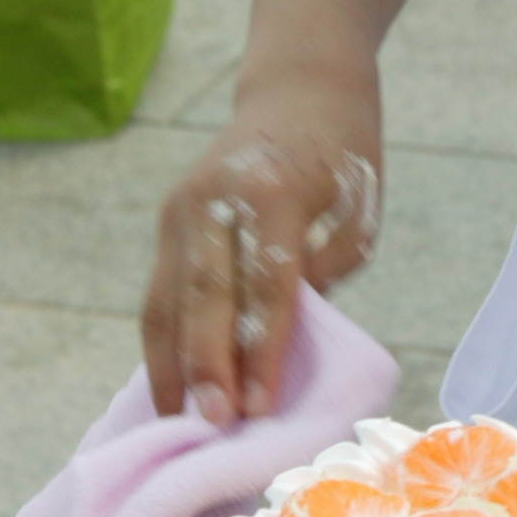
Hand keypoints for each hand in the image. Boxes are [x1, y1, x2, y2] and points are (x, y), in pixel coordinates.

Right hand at [145, 93, 383, 428]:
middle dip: (206, 367)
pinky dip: (163, 346)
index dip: (260, 351)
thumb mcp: (356, 216)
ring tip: (177, 428)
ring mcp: (181, 208)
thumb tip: (272, 348)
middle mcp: (215, 199)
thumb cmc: (343, 161)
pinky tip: (171, 391)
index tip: (258, 410)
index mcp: (273, 191)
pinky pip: (160, 295)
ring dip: (172, 368)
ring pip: (167, 301)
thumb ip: (319, 276)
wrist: (301, 89)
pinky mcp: (167, 221)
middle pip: (204, 296)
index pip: (266, 284)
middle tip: (212, 427)